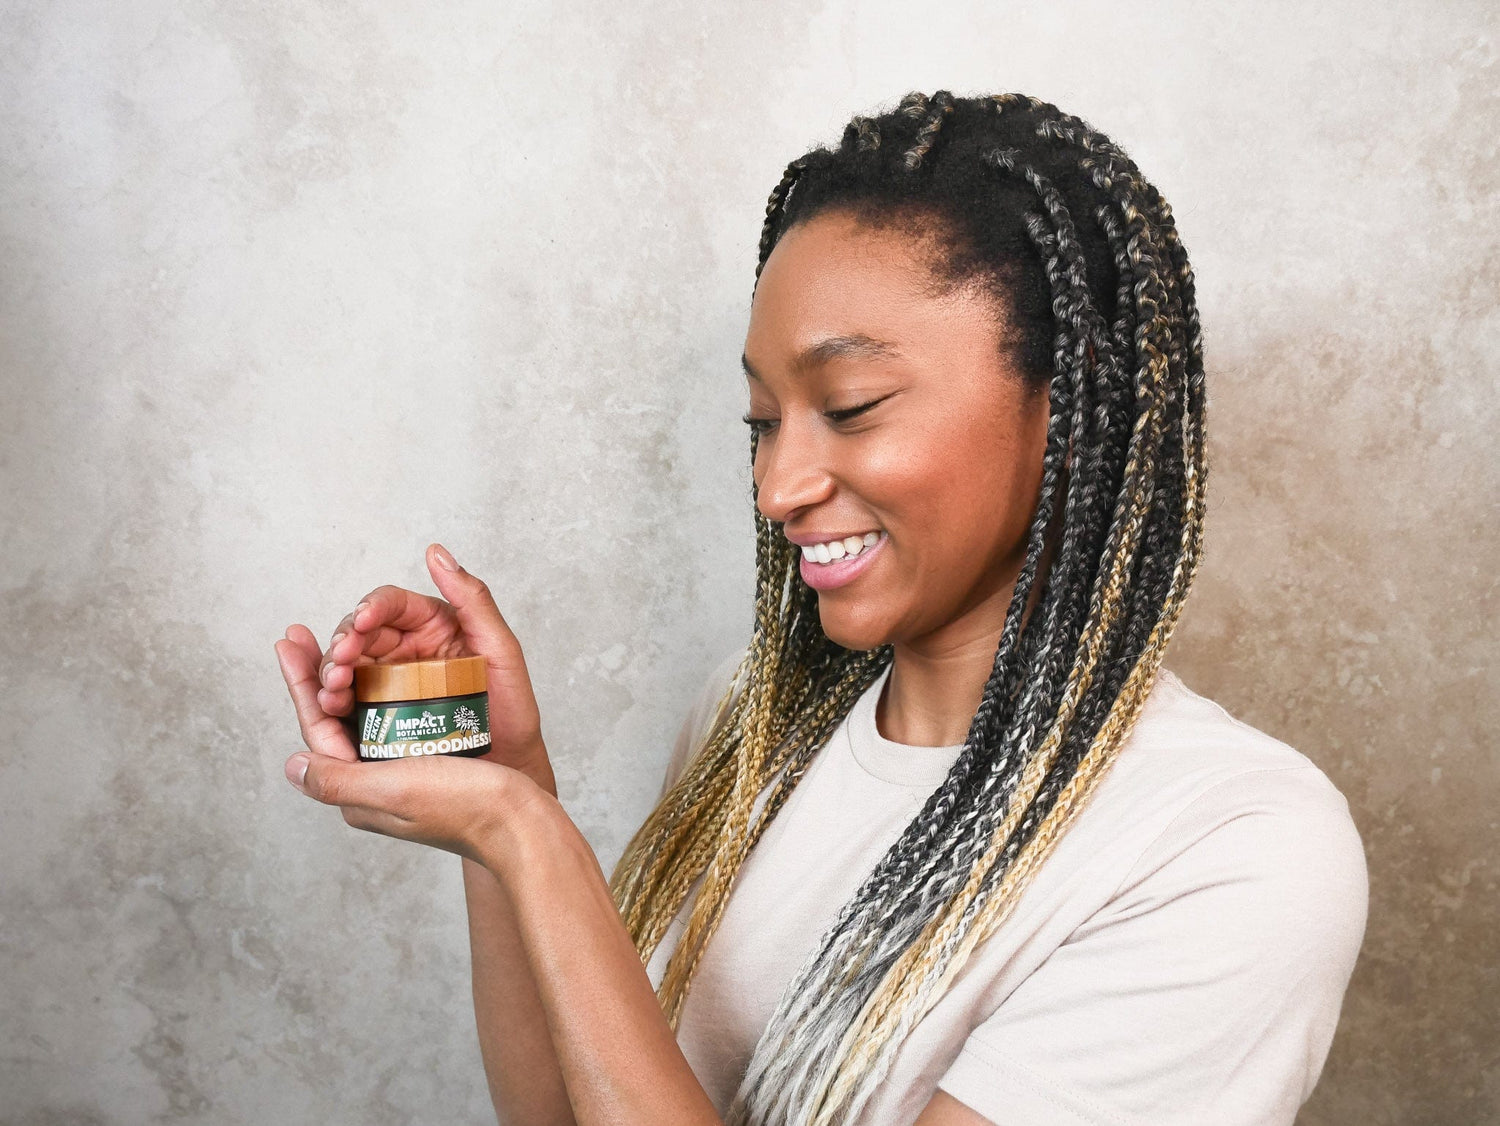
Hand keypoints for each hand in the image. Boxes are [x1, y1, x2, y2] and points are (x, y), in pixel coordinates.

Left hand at [273, 543, 556, 858]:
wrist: (517, 820)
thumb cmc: (463, 807)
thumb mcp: (393, 789)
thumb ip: (337, 780)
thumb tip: (291, 765)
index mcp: (359, 792)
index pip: (318, 727)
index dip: (302, 682)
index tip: (289, 642)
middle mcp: (373, 781)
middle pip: (335, 717)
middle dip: (319, 674)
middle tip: (303, 636)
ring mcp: (400, 770)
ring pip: (362, 714)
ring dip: (349, 675)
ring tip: (341, 641)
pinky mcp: (428, 759)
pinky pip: (393, 716)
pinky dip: (381, 686)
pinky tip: (383, 664)